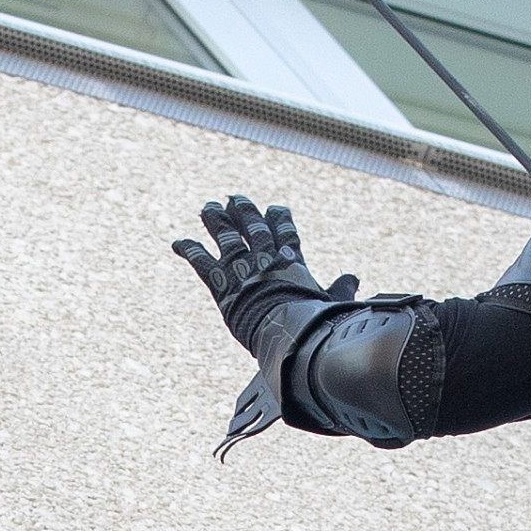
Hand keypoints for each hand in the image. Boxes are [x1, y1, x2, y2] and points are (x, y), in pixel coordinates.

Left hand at [172, 196, 357, 351]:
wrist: (288, 332)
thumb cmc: (313, 322)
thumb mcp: (331, 302)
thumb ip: (340, 288)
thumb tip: (353, 277)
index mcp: (292, 260)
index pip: (285, 231)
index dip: (279, 217)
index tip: (276, 208)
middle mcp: (265, 257)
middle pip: (253, 225)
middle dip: (243, 210)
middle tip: (233, 198)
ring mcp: (243, 267)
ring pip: (226, 235)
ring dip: (215, 220)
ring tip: (208, 208)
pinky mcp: (222, 283)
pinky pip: (201, 262)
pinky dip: (188, 250)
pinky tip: (177, 242)